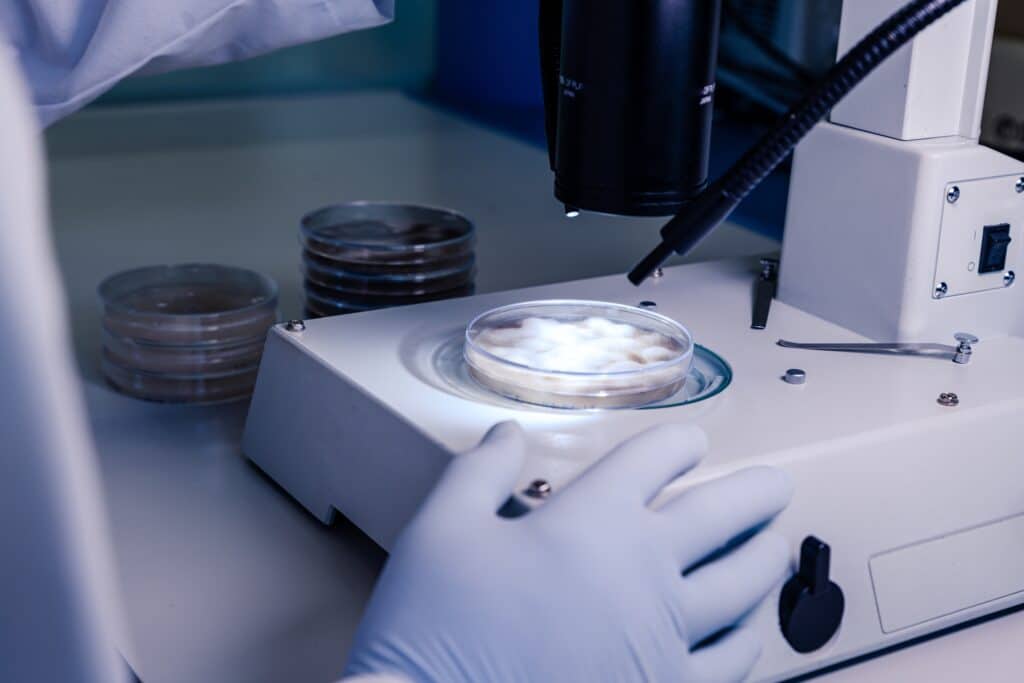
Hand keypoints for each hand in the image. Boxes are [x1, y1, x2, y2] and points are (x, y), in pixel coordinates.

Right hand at [345, 422, 792, 682]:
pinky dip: (748, 640)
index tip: (692, 442)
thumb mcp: (441, 529)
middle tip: (777, 485)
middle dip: (758, 493)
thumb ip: (479, 471)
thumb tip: (507, 434)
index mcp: (592, 522)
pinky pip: (730, 664)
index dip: (681, 442)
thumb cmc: (435, 628)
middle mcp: (642, 572)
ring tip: (777, 547)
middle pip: (724, 516)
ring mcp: (662, 638)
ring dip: (767, 560)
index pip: (655, 459)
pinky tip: (748, 632)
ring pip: (744, 588)